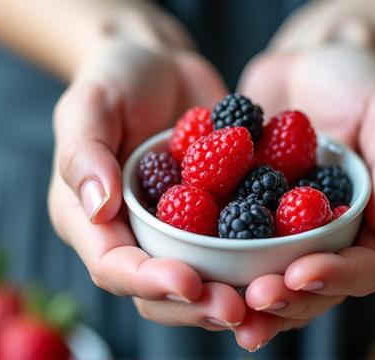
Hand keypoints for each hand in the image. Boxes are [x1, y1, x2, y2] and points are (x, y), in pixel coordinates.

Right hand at [48, 36, 245, 329]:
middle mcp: (133, 235)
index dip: (149, 282)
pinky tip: (291, 263)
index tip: (189, 283)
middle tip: (237, 308)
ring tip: (269, 297)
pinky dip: (257, 260)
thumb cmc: (115, 78)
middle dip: (197, 305)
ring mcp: (175, 231)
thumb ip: (84, 153)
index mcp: (91, 219)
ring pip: (200, 280)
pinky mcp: (212, 219)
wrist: (162, 65)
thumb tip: (98, 208)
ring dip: (232, 295)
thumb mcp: (90, 103)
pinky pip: (232, 246)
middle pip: (158, 290)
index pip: (113, 266)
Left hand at [235, 44, 374, 350]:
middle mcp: (329, 236)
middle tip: (255, 299)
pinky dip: (215, 261)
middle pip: (313, 287)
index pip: (364, 267)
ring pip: (272, 278)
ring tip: (220, 306)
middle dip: (286, 299)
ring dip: (247, 297)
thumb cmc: (357, 83)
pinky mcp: (249, 214)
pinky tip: (190, 270)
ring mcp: (287, 230)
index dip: (335, 278)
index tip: (302, 274)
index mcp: (371, 223)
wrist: (306, 63)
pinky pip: (233, 244)